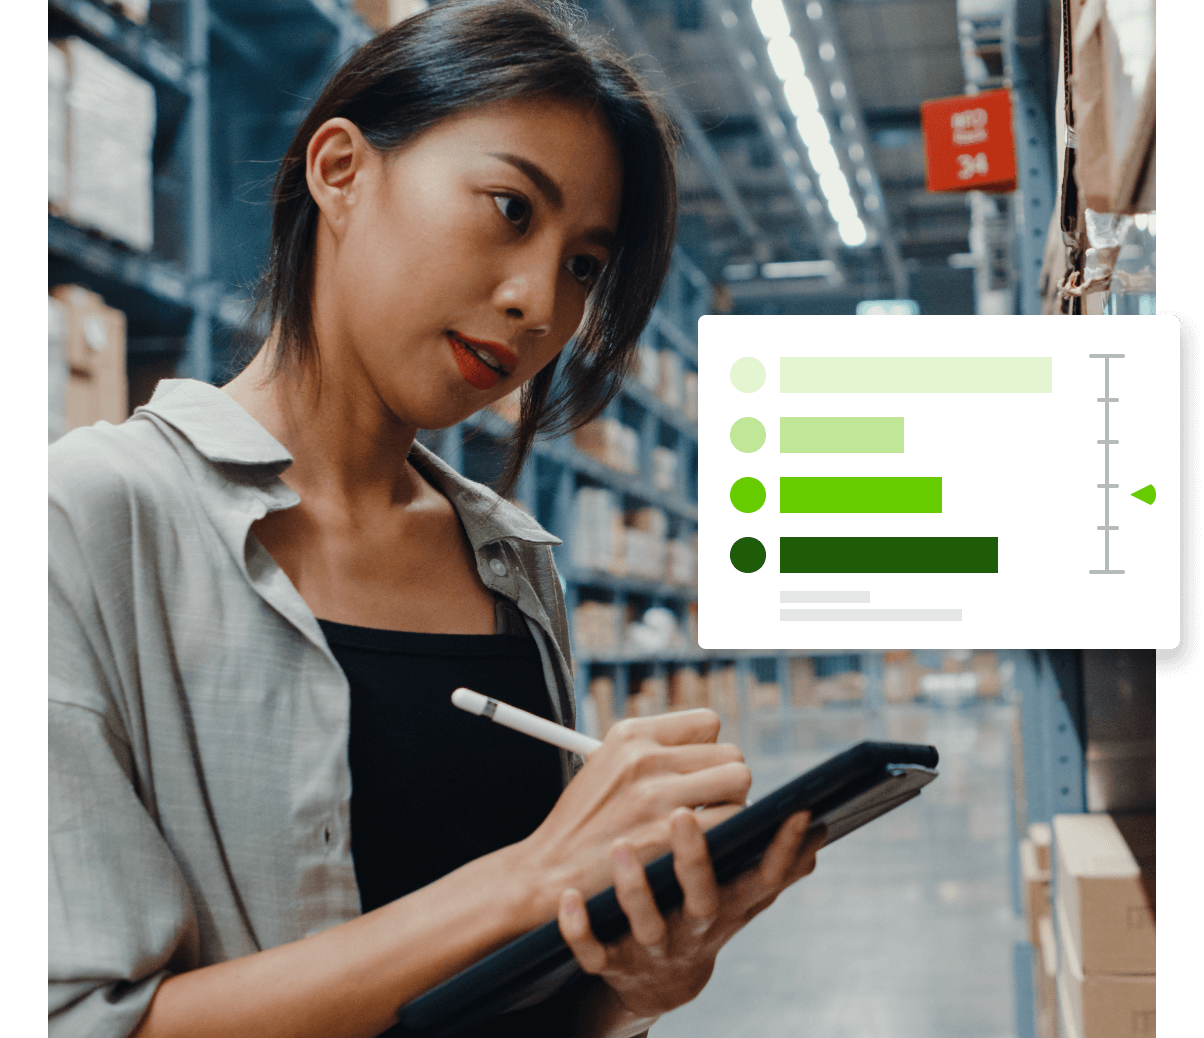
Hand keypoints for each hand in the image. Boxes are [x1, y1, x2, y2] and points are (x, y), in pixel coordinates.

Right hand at [520, 711, 751, 913]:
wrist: (548, 871)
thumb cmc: (582, 823)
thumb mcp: (605, 764)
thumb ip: (653, 750)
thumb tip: (708, 748)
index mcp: (630, 734)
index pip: (708, 723)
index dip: (709, 751)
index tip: (698, 773)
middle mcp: (644, 757)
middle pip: (730, 754)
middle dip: (726, 781)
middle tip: (709, 805)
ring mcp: (657, 795)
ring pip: (738, 783)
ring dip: (732, 807)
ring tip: (708, 826)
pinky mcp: (667, 836)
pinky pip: (731, 821)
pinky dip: (727, 836)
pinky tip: (703, 847)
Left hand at [557, 806, 825, 1018]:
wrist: (656, 982)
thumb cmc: (701, 916)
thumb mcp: (741, 899)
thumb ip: (775, 866)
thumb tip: (820, 829)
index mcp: (728, 904)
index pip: (764, 877)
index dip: (782, 850)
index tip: (795, 812)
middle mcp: (695, 926)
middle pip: (703, 897)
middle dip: (695, 860)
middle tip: (683, 813)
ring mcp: (653, 946)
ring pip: (647, 924)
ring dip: (635, 890)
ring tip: (622, 847)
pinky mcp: (613, 962)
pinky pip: (593, 952)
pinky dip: (580, 929)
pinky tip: (570, 898)